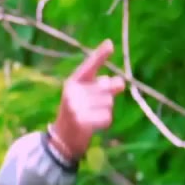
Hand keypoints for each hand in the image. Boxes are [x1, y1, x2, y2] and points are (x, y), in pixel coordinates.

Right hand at [51, 39, 124, 160]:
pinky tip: (93, 126)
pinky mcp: (81, 121)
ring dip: (105, 112)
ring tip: (91, 117)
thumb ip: (104, 87)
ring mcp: (75, 106)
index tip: (110, 44)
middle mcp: (72, 92)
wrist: (62, 140)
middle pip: (107, 88)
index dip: (100, 56)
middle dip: (106, 99)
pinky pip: (107, 117)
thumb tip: (121, 83)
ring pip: (109, 103)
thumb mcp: (87, 97)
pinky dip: (104, 123)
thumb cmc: (78, 114)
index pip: (89, 67)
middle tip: (92, 108)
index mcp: (72, 82)